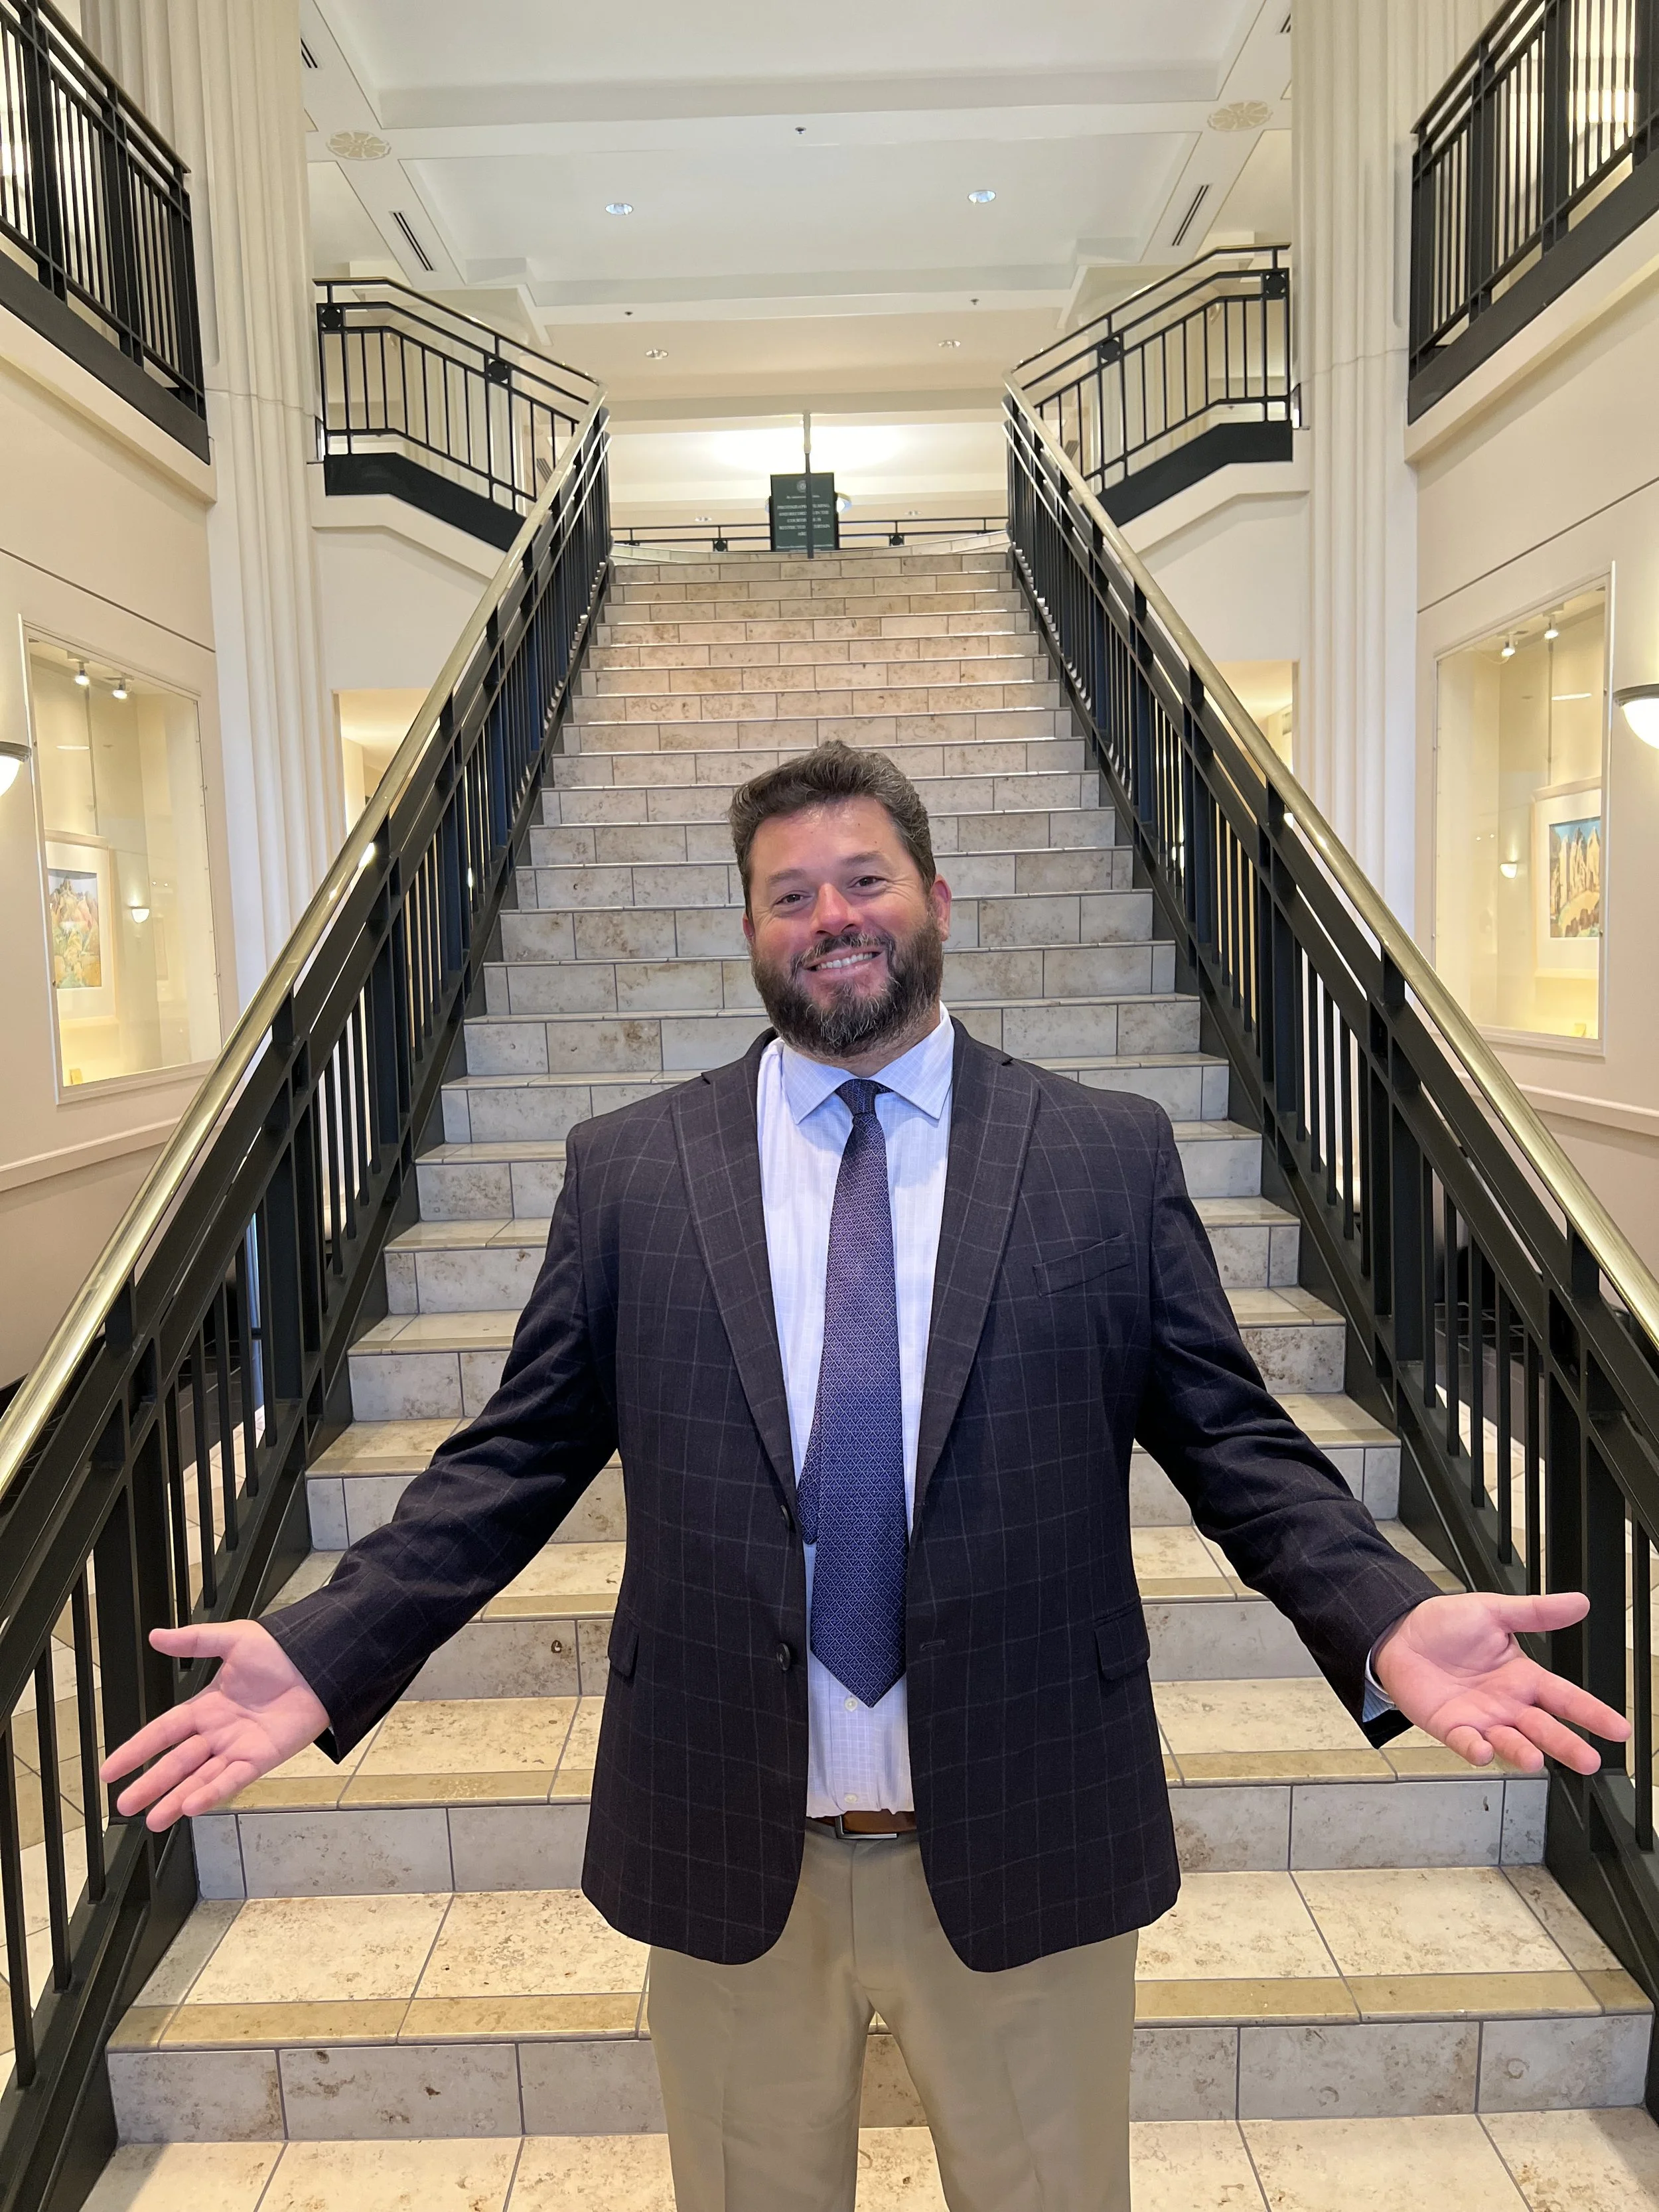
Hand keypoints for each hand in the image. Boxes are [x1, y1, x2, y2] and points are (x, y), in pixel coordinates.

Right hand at [99, 1621, 329, 1830]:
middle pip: (176, 1762)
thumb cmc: (281, 1650)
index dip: (136, 1749)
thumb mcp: (232, 1639)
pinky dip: (211, 1793)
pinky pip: (231, 1779)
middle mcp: (218, 1731)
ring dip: (175, 1799)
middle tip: (124, 1805)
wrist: (320, 1660)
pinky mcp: (261, 1757)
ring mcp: (238, 1747)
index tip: (110, 1769)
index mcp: (207, 1705)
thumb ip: (194, 1641)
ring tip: (152, 1819)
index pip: (163, 1732)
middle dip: (150, 1784)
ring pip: (199, 1778)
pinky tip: (190, 1806)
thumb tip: (156, 1636)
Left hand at [1372, 1591, 1631, 1776]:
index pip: (1566, 1697)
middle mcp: (1507, 1704)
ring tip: (1536, 1760)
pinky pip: (1465, 1742)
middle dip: (1567, 1745)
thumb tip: (1578, 1602)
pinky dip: (1474, 1749)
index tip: (1619, 1729)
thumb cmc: (1446, 1624)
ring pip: (1509, 1742)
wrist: (1399, 1632)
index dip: (1592, 1713)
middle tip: (1589, 1760)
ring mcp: (1481, 1718)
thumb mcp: (1494, 1611)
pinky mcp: (1451, 1727)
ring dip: (1523, 1753)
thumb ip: (1537, 1612)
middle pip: (1544, 1728)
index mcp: (1523, 1677)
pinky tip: (1482, 1750)